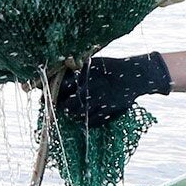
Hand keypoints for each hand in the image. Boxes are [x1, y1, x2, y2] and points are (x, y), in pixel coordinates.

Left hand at [57, 52, 171, 125]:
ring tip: (72, 113)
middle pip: (68, 105)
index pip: (62, 88)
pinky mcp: (109, 112)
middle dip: (63, 107)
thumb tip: (60, 72)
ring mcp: (99, 103)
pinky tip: (85, 118)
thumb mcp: (92, 63)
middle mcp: (90, 91)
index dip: (54, 94)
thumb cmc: (111, 67)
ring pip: (79, 115)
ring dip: (73, 115)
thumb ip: (77, 69)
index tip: (51, 96)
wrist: (134, 76)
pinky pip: (93, 122)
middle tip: (61, 107)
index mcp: (84, 77)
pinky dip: (87, 122)